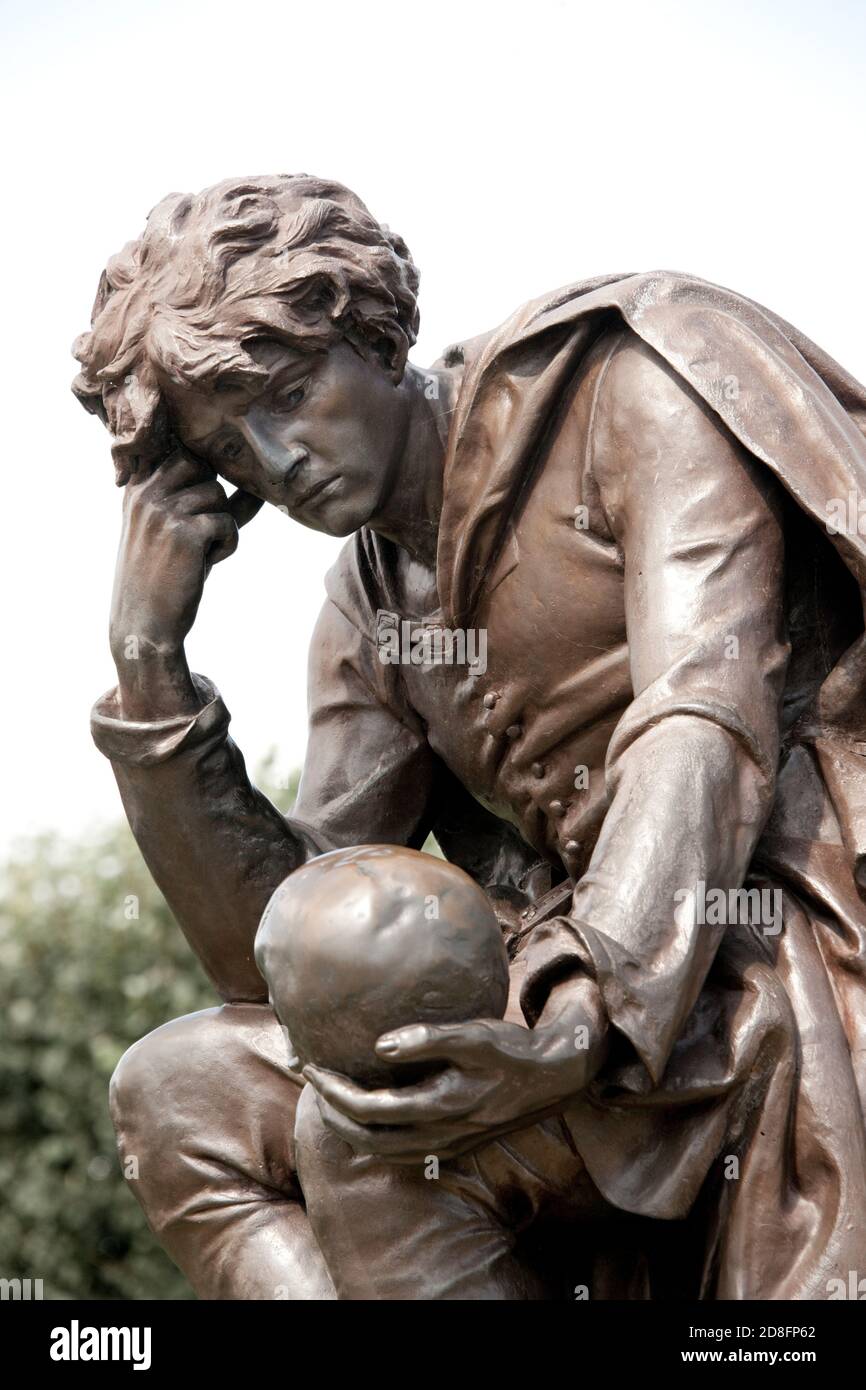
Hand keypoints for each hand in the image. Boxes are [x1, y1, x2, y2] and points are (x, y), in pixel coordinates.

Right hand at [108, 451, 261, 717]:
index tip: (203, 496)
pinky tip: (205, 564)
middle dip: (214, 497)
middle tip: (203, 530)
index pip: (180, 451)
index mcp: (137, 487)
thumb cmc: (166, 578)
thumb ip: (211, 503)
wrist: (145, 627)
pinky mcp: (184, 531)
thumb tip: (257, 485)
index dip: (203, 470)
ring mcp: (162, 510)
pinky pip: (228, 523)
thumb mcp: (179, 531)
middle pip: (203, 466)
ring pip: (218, 496)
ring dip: (221, 526)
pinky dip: (226, 545)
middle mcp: (145, 492)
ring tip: (200, 553)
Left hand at [304, 973, 607, 1162]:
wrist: (553, 1079)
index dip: (334, 1092)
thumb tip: (381, 1047)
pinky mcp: (452, 1146)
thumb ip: (427, 1040)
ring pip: (381, 1152)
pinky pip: (400, 1153)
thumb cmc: (511, 1050)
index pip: (370, 1109)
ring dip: (349, 1129)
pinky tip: (366, 1116)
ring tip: (329, 1100)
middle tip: (312, 1081)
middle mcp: (440, 1134)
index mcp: (440, 1106)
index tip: (313, 1066)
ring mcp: (446, 1145)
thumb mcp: (474, 1036)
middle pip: (367, 1139)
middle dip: (332, 1113)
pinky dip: (373, 1138)